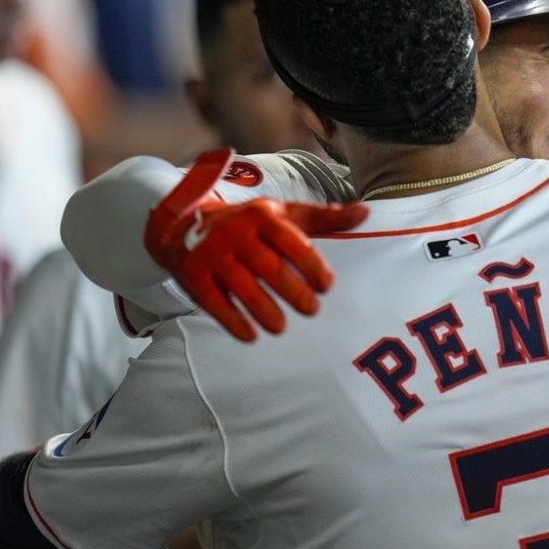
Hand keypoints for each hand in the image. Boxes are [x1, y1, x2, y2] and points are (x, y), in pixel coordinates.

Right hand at [144, 149, 368, 341]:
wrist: (184, 224)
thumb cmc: (249, 223)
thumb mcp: (284, 213)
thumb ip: (324, 217)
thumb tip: (365, 213)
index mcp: (263, 217)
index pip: (293, 243)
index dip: (313, 267)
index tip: (327, 286)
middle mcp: (237, 234)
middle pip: (270, 268)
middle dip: (294, 292)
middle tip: (311, 309)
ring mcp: (213, 255)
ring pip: (244, 288)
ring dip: (266, 311)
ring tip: (281, 327)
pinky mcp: (194, 276)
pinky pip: (215, 303)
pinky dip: (234, 322)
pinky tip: (251, 335)